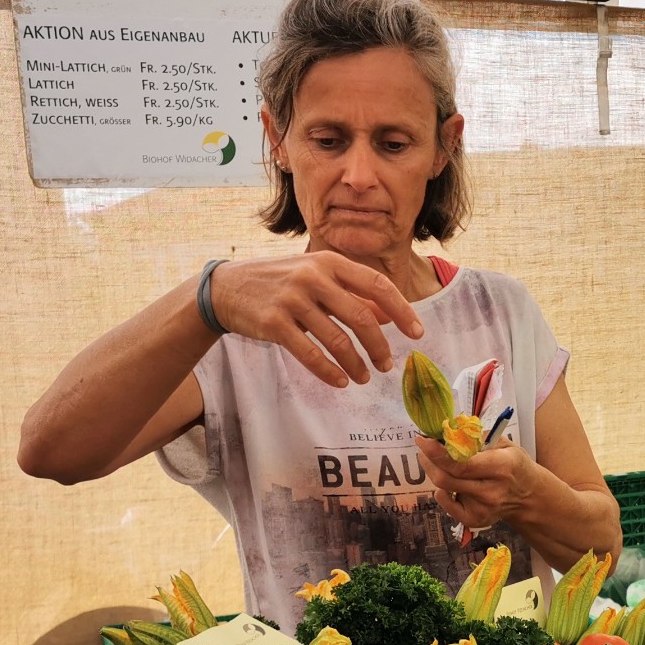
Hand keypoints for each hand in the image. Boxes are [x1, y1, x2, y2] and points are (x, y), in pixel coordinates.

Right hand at [210, 251, 423, 387]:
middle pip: (361, 317)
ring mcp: (292, 300)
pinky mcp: (274, 323)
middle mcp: (313, 277)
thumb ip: (351, 292)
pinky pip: (310, 354)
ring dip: (356, 365)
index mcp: (329, 262)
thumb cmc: (280, 282)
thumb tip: (391, 315)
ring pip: (337, 340)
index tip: (417, 333)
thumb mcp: (316, 276)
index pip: (377, 285)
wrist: (227, 288)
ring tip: (363, 378)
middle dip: (379, 346)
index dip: (402, 310)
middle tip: (386, 365)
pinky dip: (329, 372)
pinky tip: (340, 382)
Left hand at [416, 436, 535, 530]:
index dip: (437, 452)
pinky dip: (441, 491)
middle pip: (446, 478)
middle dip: (429, 460)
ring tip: (436, 461)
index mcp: (501, 467)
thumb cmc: (514, 466)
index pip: (460, 464)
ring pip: (443, 489)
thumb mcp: (505, 444)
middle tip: (424, 448)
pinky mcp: (474, 520)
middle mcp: (490, 491)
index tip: (423, 440)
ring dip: (434, 472)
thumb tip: (449, 432)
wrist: (528, 497)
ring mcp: (481, 509)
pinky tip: (449, 484)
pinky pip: (445, 505)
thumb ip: (478, 438)